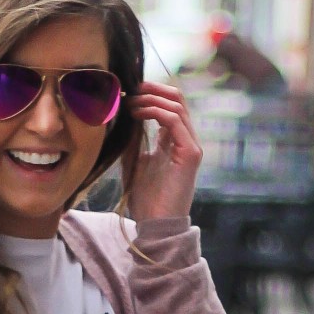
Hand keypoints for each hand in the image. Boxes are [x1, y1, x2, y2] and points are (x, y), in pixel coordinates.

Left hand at [121, 80, 201, 224]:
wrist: (155, 223)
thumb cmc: (145, 197)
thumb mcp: (133, 160)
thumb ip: (133, 138)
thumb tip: (122, 112)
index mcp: (174, 139)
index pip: (169, 103)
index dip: (150, 92)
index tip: (127, 91)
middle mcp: (186, 139)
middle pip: (176, 98)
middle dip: (151, 89)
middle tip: (129, 90)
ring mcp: (191, 145)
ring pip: (177, 105)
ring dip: (150, 99)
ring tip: (130, 102)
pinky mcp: (191, 153)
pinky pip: (175, 121)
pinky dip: (155, 111)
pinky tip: (138, 113)